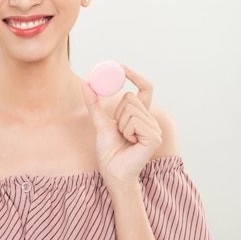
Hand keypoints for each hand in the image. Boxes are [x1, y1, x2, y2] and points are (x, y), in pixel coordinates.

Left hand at [82, 66, 161, 183]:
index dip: (135, 76)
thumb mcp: (100, 122)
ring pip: (131, 109)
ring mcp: (154, 129)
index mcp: (141, 116)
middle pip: (131, 98)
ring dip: (121, 125)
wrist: (112, 172)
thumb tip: (86, 83)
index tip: (121, 67)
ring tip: (125, 139)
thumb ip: (94, 103)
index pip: (145, 89)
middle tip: (119, 131)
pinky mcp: (154, 137)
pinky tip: (130, 143)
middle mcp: (150, 120)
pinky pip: (134, 121)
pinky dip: (126, 131)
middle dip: (118, 113)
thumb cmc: (109, 151)